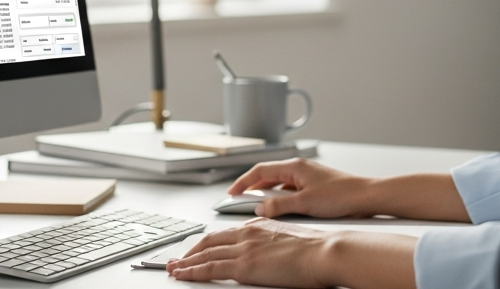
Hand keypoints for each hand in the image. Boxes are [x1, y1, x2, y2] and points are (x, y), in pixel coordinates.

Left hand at [167, 218, 334, 286]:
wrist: (327, 251)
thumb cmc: (318, 249)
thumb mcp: (291, 239)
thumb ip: (274, 243)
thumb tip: (270, 254)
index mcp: (260, 226)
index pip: (226, 233)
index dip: (208, 242)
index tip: (199, 248)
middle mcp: (248, 233)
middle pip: (210, 240)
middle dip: (191, 250)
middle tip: (178, 258)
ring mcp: (245, 249)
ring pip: (205, 253)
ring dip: (185, 262)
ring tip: (173, 268)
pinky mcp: (244, 266)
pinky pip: (210, 268)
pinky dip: (192, 271)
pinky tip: (182, 274)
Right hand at [228, 158, 375, 217]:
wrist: (365, 196)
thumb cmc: (341, 195)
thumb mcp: (304, 204)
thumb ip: (279, 206)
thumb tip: (261, 209)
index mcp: (294, 166)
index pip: (260, 170)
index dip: (243, 182)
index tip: (232, 192)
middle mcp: (300, 168)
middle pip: (268, 175)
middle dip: (252, 187)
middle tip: (239, 199)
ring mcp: (307, 176)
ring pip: (279, 183)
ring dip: (266, 193)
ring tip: (256, 205)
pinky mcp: (314, 185)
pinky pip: (290, 188)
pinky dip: (280, 197)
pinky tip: (279, 207)